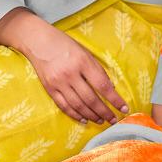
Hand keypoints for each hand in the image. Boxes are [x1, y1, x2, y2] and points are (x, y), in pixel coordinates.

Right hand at [0, 11, 129, 124]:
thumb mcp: (85, 52)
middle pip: (91, 99)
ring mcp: (58, 83)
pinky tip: (84, 119)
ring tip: (102, 120)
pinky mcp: (49, 89)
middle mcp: (70, 74)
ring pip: (78, 105)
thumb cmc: (65, 44)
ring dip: (92, 115)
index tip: (124, 108)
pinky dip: (75, 115)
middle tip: (113, 119)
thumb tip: (110, 88)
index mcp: (82, 62)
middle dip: (105, 112)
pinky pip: (64, 106)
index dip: (114, 99)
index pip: (102, 85)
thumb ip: (97, 69)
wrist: (38, 41)